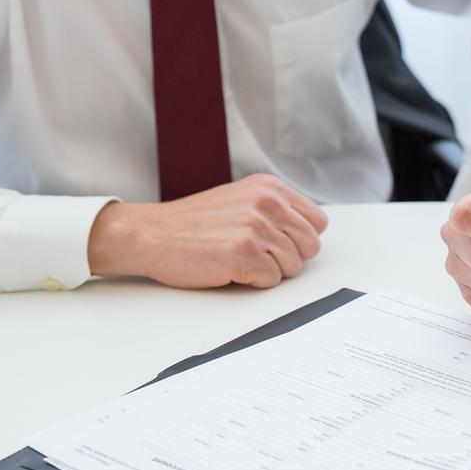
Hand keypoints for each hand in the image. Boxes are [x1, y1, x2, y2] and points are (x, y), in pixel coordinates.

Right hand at [87, 174, 328, 287]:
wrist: (152, 234)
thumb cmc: (194, 224)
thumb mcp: (241, 200)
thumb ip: (276, 210)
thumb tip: (309, 232)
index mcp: (270, 188)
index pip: (318, 222)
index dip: (300, 239)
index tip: (278, 242)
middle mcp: (267, 203)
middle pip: (310, 246)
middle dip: (289, 257)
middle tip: (257, 255)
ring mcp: (256, 227)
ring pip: (293, 266)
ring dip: (268, 270)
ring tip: (238, 258)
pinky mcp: (245, 253)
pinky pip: (272, 280)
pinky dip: (253, 281)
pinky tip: (230, 268)